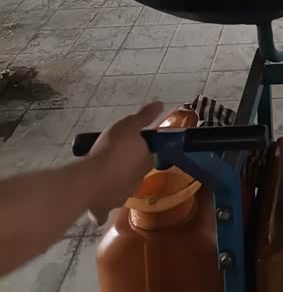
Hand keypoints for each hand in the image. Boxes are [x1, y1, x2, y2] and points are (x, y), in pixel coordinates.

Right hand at [87, 101, 163, 223]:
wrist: (91, 180)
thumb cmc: (112, 149)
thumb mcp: (129, 125)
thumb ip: (144, 116)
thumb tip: (160, 104)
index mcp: (146, 161)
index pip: (148, 153)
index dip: (140, 147)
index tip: (128, 143)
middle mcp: (137, 182)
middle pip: (135, 172)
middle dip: (127, 165)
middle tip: (112, 155)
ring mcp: (121, 197)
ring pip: (120, 189)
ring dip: (114, 183)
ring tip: (100, 175)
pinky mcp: (105, 208)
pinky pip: (103, 209)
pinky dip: (100, 207)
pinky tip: (94, 206)